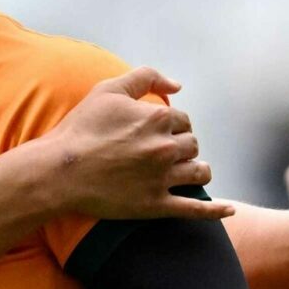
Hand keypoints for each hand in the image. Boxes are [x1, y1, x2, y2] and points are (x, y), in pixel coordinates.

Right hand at [44, 69, 233, 222]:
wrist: (59, 171)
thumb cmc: (80, 129)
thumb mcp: (109, 89)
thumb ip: (146, 77)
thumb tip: (177, 85)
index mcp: (158, 118)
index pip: (183, 119)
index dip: (172, 124)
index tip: (156, 132)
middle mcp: (166, 148)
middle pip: (192, 144)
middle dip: (181, 146)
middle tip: (162, 152)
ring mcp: (163, 179)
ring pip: (200, 172)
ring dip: (197, 169)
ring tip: (188, 171)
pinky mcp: (156, 206)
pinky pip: (195, 210)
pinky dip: (216, 210)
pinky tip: (229, 210)